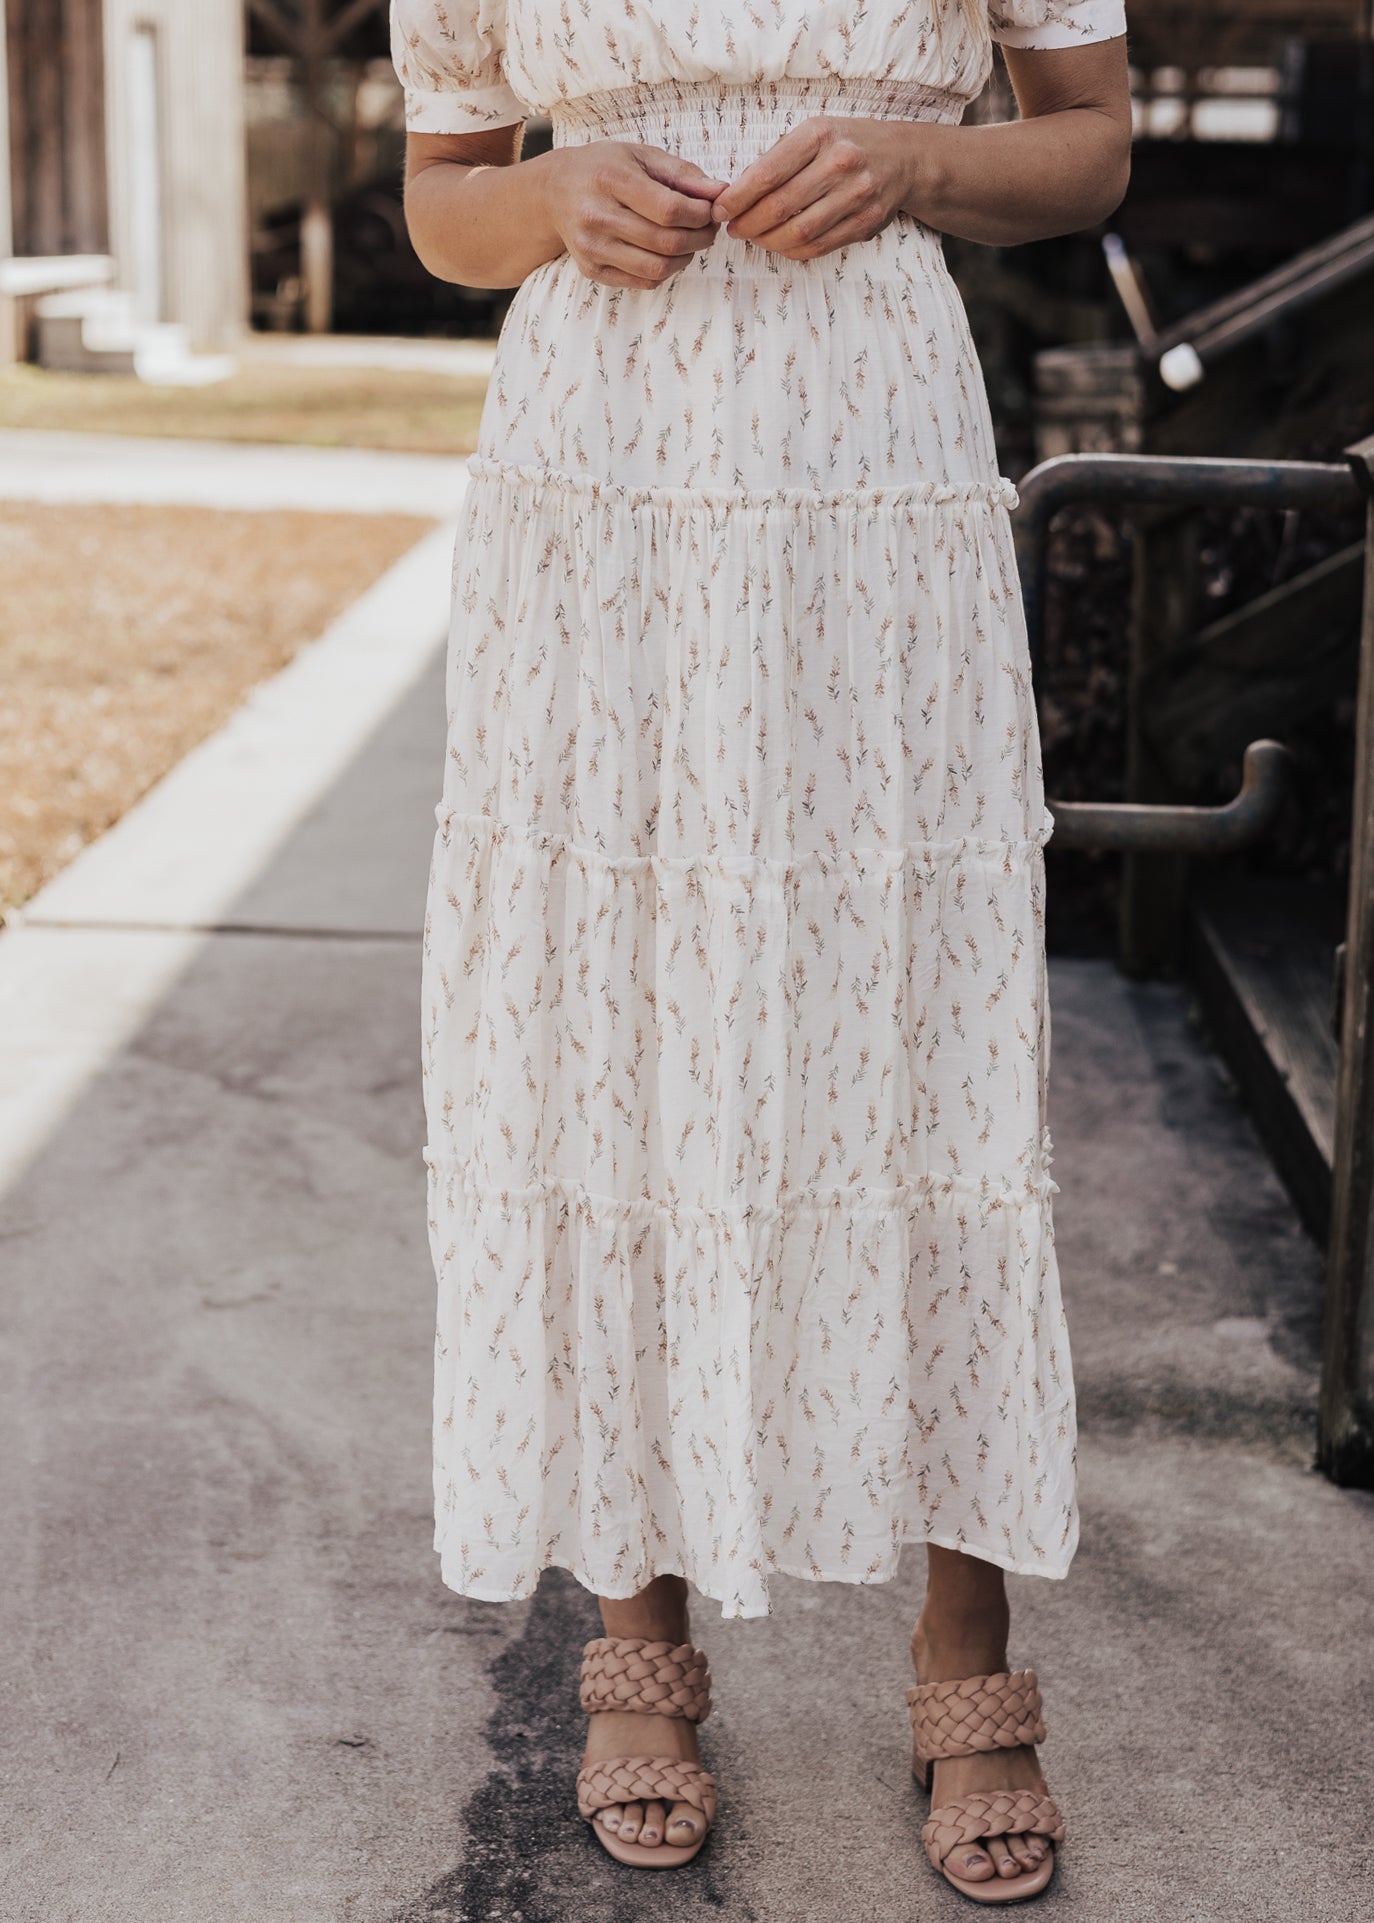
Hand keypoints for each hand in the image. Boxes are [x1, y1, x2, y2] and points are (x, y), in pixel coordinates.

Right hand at [538, 141, 729, 289]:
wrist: (554, 192)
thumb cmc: (603, 169)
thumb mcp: (640, 156)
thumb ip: (682, 173)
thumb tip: (721, 192)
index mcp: (610, 180)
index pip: (669, 210)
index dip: (700, 215)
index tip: (711, 209)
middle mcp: (597, 217)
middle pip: (667, 242)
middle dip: (699, 238)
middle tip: (708, 229)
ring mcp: (592, 248)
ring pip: (657, 268)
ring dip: (686, 258)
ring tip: (690, 242)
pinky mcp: (592, 270)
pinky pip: (643, 281)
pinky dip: (665, 271)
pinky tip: (667, 254)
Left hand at [709, 116, 918, 259]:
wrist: (903, 158)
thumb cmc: (847, 144)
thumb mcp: (815, 132)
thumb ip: (779, 158)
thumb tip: (736, 192)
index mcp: (820, 134)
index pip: (767, 173)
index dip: (737, 198)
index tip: (720, 210)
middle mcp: (840, 163)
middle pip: (779, 208)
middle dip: (747, 224)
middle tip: (734, 229)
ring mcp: (856, 196)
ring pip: (797, 233)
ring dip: (767, 241)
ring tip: (755, 237)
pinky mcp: (865, 224)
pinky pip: (817, 248)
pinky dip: (791, 251)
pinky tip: (780, 244)